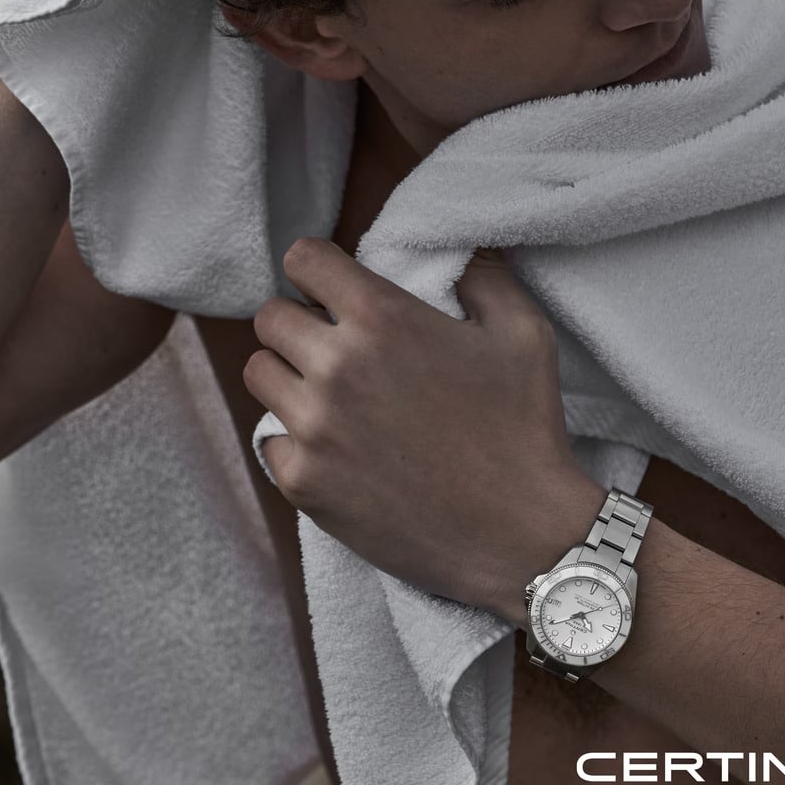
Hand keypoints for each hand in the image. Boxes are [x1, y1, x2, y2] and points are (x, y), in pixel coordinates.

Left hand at [243, 237, 606, 620]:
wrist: (521, 534)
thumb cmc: (525, 430)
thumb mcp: (523, 335)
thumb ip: (482, 276)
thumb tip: (458, 249)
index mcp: (383, 319)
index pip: (303, 260)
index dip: (317, 269)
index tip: (331, 289)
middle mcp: (337, 367)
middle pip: (269, 317)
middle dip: (300, 324)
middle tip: (335, 347)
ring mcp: (315, 428)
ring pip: (259, 374)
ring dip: (290, 377)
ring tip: (331, 396)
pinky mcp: (304, 483)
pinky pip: (269, 439)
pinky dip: (296, 439)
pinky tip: (337, 448)